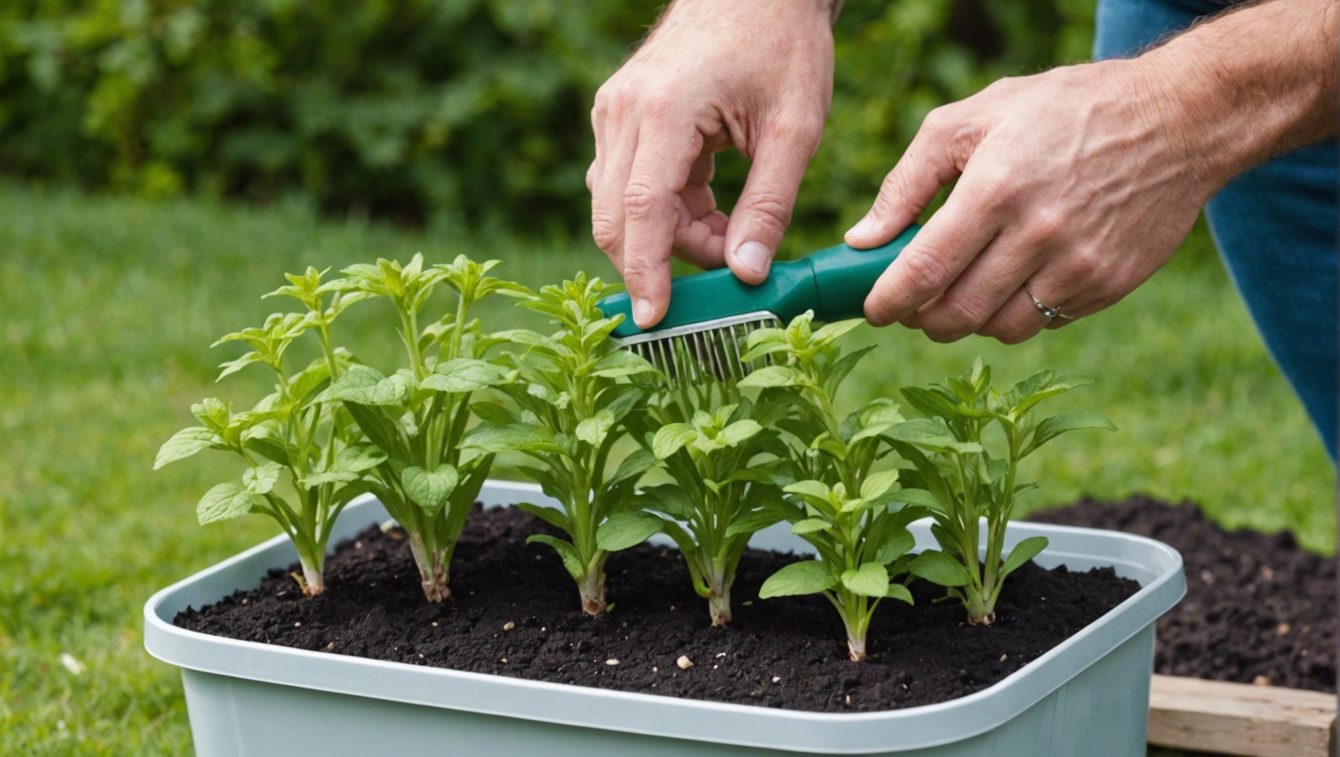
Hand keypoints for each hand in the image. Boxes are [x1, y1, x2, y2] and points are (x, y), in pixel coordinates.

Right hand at [588, 0, 835, 327]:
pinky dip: (666, 213)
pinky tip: (711, 211)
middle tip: (718, 287)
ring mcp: (614, 112)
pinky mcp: (620, 116)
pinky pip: (628, 185)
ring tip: (731, 236)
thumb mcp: (794, 129)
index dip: (647, 271)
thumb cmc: (782, 45)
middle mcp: (624, 111)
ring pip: (621, 207)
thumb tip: (747, 276)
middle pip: (617, 218)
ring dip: (669, 238)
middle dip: (660, 264)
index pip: (641, 210)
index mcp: (667, 111)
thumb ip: (769, 206)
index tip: (656, 319)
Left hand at [846, 59, 1217, 342]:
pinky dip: (1014, 313)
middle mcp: (1039, 234)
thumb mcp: (976, 117)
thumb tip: (862, 239)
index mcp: (996, 188)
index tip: (873, 307)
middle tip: (911, 306)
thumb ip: (909, 180)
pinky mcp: (1107, 286)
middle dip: (921, 320)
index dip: (888, 300)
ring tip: (960, 291)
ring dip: (967, 322)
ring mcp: (1078, 266)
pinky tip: (1012, 280)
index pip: (925, 270)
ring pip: (999, 328)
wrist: (1178, 119)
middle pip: (957, 314)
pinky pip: (1043, 322)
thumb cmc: (1063, 110)